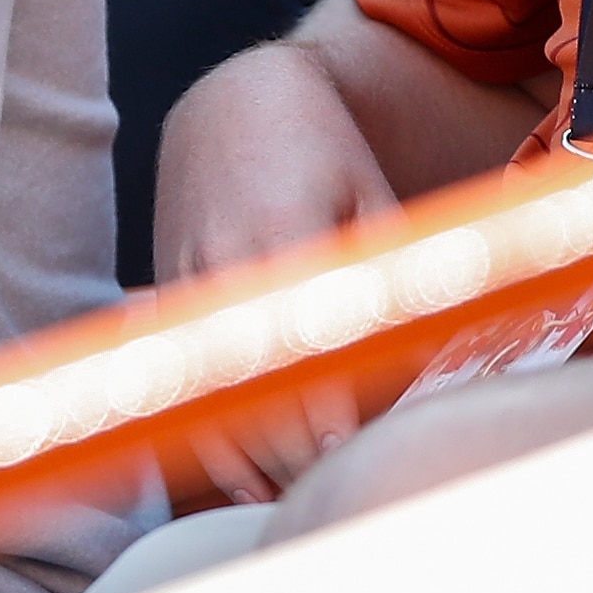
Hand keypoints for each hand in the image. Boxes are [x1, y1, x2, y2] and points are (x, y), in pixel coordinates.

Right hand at [153, 45, 397, 497]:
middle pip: (255, 402)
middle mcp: (226, 274)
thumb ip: (392, 286)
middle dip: (300, 461)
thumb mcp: (374, 206)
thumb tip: (423, 379)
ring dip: (257, 463)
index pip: (306, 367)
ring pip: (215, 406)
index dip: (330, 430)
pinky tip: (255, 477)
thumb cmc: (323, 153)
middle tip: (348, 482)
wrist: (233, 104)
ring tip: (306, 489)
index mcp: (286, 244)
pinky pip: (188, 389)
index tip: (357, 463)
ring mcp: (188, 292)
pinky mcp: (169, 304)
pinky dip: (218, 441)